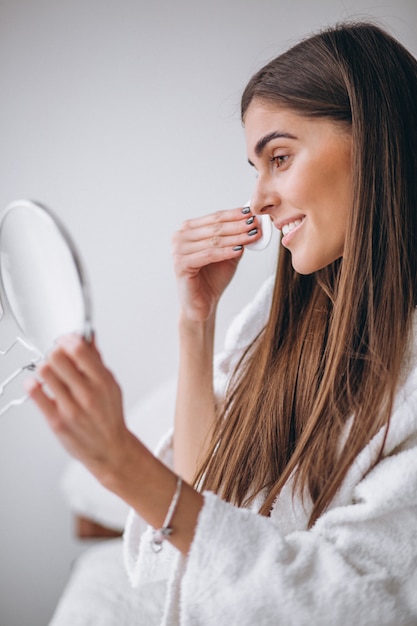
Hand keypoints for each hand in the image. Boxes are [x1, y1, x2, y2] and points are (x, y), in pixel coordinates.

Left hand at [24, 334, 129, 485]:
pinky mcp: (56, 421)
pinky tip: (38, 385)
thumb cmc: (109, 417)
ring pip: (45, 372)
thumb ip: (96, 360)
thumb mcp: (110, 385)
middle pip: (58, 357)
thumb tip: (89, 337)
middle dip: (55, 352)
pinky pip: (36, 395)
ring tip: (50, 373)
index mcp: (102, 381)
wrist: (110, 449)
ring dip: (44, 367)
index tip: (65, 340)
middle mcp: (87, 393)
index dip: (68, 340)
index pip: (79, 349)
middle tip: (56, 357)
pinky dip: (33, 384)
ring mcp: (71, 408)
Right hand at [172, 206, 260, 320]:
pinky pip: (208, 254)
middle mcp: (179, 236)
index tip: (252, 213)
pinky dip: (225, 251)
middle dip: (238, 225)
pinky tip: (240, 249)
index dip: (235, 214)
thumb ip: (237, 238)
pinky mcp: (181, 264)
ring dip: (236, 237)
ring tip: (252, 235)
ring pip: (213, 240)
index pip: (215, 217)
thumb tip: (252, 221)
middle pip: (215, 227)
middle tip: (255, 223)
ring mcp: (178, 250)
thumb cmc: (213, 278)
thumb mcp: (228, 253)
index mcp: (188, 229)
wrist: (202, 303)